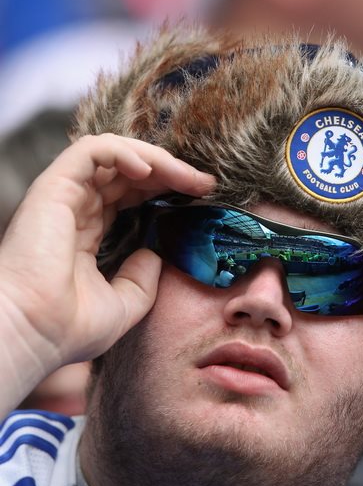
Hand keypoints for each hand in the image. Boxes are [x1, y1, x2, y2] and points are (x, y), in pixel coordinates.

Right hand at [0, 134, 214, 412]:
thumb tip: (155, 255)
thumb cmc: (69, 328)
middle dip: (168, 171)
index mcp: (86, 234)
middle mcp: (74, 210)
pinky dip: (124, 152)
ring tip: (185, 176)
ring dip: (154, 159)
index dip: (163, 189)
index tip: (200, 197)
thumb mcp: (123, 306)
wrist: (35, 334)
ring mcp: (63, 197)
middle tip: (204, 183)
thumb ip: (141, 280)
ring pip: (112, 154)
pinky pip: (92, 151)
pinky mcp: (54, 187)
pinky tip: (150, 171)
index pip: (128, 195)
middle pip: (126, 172)